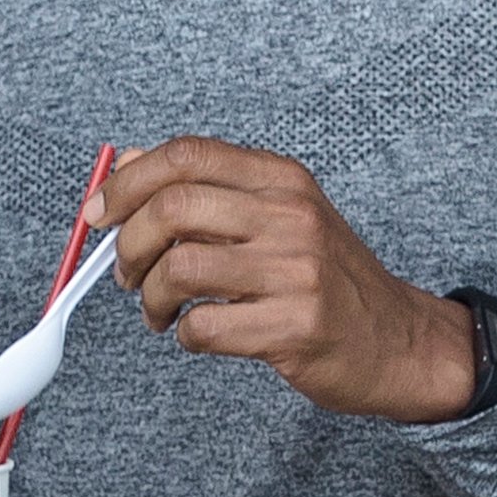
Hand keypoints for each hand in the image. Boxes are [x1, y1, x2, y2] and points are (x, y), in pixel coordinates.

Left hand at [88, 136, 477, 423]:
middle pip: (172, 208)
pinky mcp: (294, 326)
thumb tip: (129, 163)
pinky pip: (204, 327)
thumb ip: (208, 188)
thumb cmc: (328, 279)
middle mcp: (290, 216)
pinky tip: (198, 335)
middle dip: (128, 245)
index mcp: (281, 179)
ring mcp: (295, 271)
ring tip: (159, 312)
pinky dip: (184, 336)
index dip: (127, 182)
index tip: (99, 214)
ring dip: (150, 298)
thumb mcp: (278, 215)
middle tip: (126, 274)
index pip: (186, 155)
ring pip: (179, 269)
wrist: (397, 341)